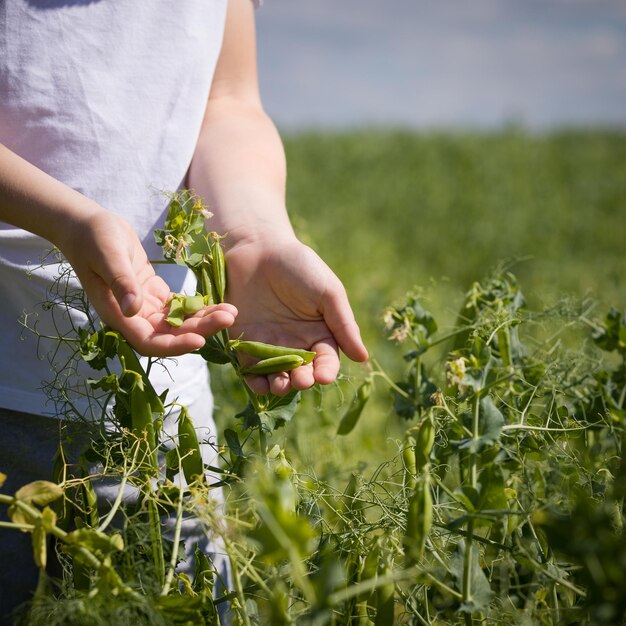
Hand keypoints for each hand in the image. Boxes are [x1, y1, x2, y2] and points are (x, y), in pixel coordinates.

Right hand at [57, 210, 236, 356]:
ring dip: (203, 320)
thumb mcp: (108, 255)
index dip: (174, 345)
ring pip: (178, 323)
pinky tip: (217, 304)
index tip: (199, 341)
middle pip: (170, 335)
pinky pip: (178, 308)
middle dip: (200, 329)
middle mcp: (132, 317)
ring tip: (230, 312)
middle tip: (228, 318)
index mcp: (118, 314)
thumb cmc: (94, 238)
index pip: (149, 342)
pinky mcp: (152, 294)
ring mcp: (143, 307)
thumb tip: (132, 309)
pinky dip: (196, 308)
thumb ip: (121, 282)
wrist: (87, 227)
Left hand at [224, 235, 367, 394]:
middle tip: (300, 380)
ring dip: (279, 386)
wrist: (258, 248)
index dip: (326, 371)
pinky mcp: (244, 343)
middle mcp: (296, 344)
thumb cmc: (299, 265)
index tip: (323, 376)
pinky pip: (250, 369)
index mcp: (320, 333)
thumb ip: (344, 325)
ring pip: (277, 376)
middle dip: (302, 381)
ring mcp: (269, 346)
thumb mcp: (328, 292)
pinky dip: (254, 380)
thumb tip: (363, 358)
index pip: (327, 361)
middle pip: (302, 373)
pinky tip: (258, 383)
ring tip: (280, 385)